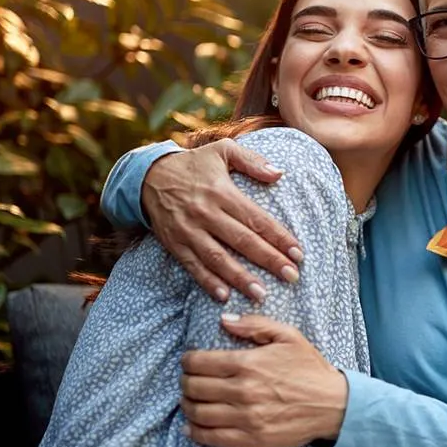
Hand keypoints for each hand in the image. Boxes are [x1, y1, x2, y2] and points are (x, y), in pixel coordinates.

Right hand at [144, 140, 302, 301]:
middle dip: (269, 260)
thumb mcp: (222, 151)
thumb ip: (253, 161)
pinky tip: (224, 295)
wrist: (147, 175)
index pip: (256, 218)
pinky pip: (192, 266)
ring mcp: (188, 230)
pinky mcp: (174, 243)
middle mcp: (206, 212)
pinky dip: (207, 281)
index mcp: (222, 192)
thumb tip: (280, 173)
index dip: (279, 237)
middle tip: (292, 276)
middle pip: (242, 240)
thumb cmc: (194, 164)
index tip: (298, 253)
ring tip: (261, 294)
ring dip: (240, 278)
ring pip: (218, 258)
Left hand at [179, 314, 347, 446]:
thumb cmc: (310, 369)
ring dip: (187, 406)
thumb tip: (224, 320)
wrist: (334, 405)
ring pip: (198, 413)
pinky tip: (191, 427)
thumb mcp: (288, 336)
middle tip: (188, 380)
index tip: (189, 361)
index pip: (199, 362)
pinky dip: (194, 432)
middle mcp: (243, 390)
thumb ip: (255, 324)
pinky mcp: (251, 438)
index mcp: (248, 363)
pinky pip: (211, 437)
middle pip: (193, 387)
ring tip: (189, 400)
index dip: (187, 360)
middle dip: (184, 382)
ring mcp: (246, 416)